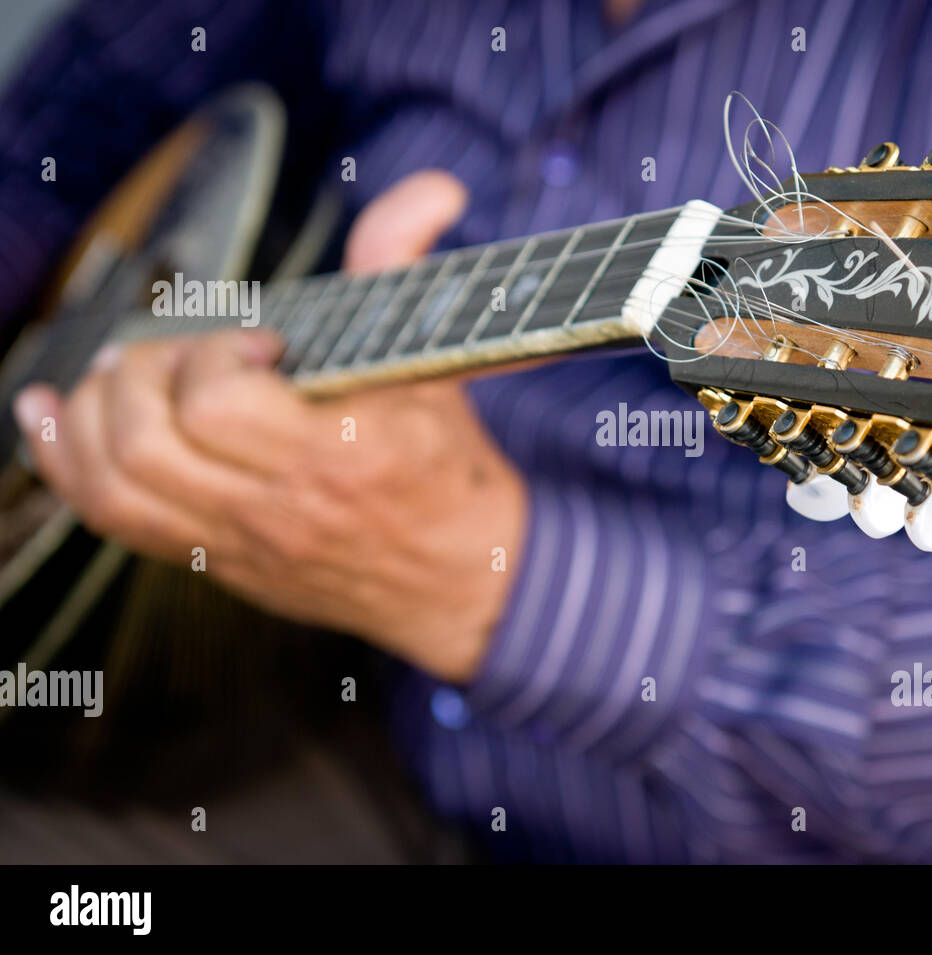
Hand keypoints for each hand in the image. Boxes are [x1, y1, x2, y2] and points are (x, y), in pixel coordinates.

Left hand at [11, 171, 526, 682]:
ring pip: (113, 485)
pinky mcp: (218, 563)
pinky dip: (63, 459)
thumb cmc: (447, 472)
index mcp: (342, 457)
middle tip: (184, 356)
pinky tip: (49, 413)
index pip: (219, 405)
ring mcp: (242, 544)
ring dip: (93, 414)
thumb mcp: (437, 368)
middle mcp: (282, 509)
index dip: (216, 353)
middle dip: (141, 374)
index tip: (259, 343)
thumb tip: (434, 188)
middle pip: (144, 443)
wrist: (464, 579)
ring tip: (123, 379)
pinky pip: (110, 520)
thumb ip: (408, 271)